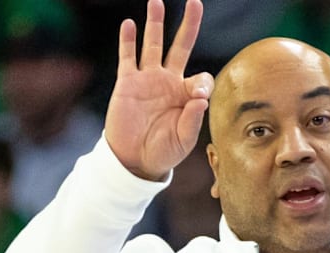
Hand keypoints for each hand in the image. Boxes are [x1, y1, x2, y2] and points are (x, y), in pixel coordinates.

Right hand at [104, 0, 212, 180]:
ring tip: (157, 2)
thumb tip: (201, 98)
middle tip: (195, 2)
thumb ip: (193, 119)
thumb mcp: (184, 140)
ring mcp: (148, 80)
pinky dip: (127, 41)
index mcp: (187, 96)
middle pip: (181, 46)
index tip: (196, 96)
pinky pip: (128, 58)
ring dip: (155, 24)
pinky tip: (129, 24)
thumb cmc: (164, 151)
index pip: (201, 77)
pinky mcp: (127, 83)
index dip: (201, 83)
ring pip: (153, 45)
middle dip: (189, 25)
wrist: (135, 160)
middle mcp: (169, 82)